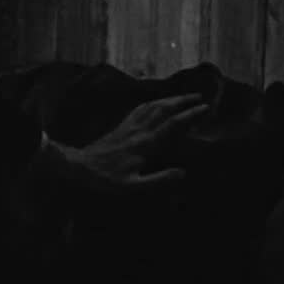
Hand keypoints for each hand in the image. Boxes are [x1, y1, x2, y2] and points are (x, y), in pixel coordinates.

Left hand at [45, 94, 210, 193]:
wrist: (77, 168)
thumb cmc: (105, 180)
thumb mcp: (132, 187)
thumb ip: (158, 180)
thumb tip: (183, 174)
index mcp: (145, 144)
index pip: (173, 125)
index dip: (190, 115)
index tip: (206, 108)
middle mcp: (138, 131)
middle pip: (164, 109)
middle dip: (183, 101)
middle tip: (201, 97)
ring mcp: (127, 127)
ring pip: (152, 107)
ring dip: (169, 99)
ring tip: (183, 97)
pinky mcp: (119, 127)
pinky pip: (138, 110)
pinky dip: (151, 103)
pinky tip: (155, 103)